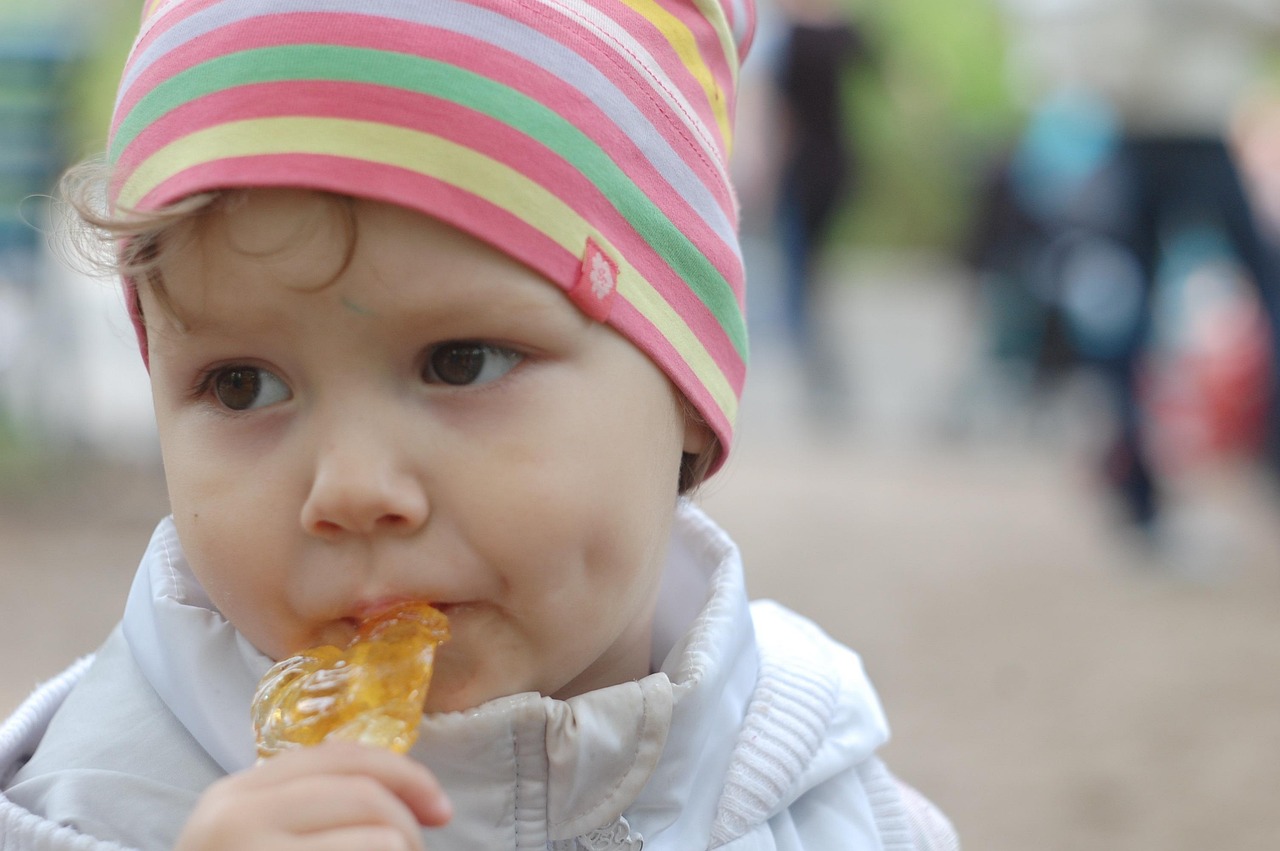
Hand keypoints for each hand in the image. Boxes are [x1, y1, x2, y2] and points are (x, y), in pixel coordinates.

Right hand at [175, 741, 451, 850]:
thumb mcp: (257, 837)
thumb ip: (309, 807)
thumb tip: (404, 793)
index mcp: (237, 794)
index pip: (340, 757)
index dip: (405, 775)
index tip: (440, 809)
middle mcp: (236, 817)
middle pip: (365, 795)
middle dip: (408, 828)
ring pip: (381, 840)